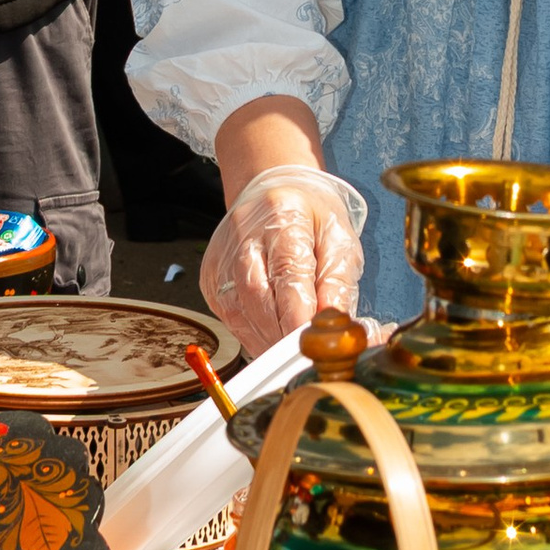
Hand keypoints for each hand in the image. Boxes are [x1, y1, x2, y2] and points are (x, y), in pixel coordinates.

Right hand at [202, 164, 367, 353]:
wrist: (273, 193)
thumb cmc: (310, 217)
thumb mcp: (339, 239)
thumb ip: (338, 281)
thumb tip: (335, 321)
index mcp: (283, 216)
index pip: (288, 273)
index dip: (299, 316)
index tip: (313, 345)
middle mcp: (244, 234)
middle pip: (259, 296)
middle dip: (284, 334)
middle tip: (306, 356)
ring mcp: (222, 256)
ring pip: (241, 312)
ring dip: (268, 339)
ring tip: (292, 351)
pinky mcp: (211, 276)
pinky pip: (230, 316)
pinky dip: (253, 334)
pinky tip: (272, 338)